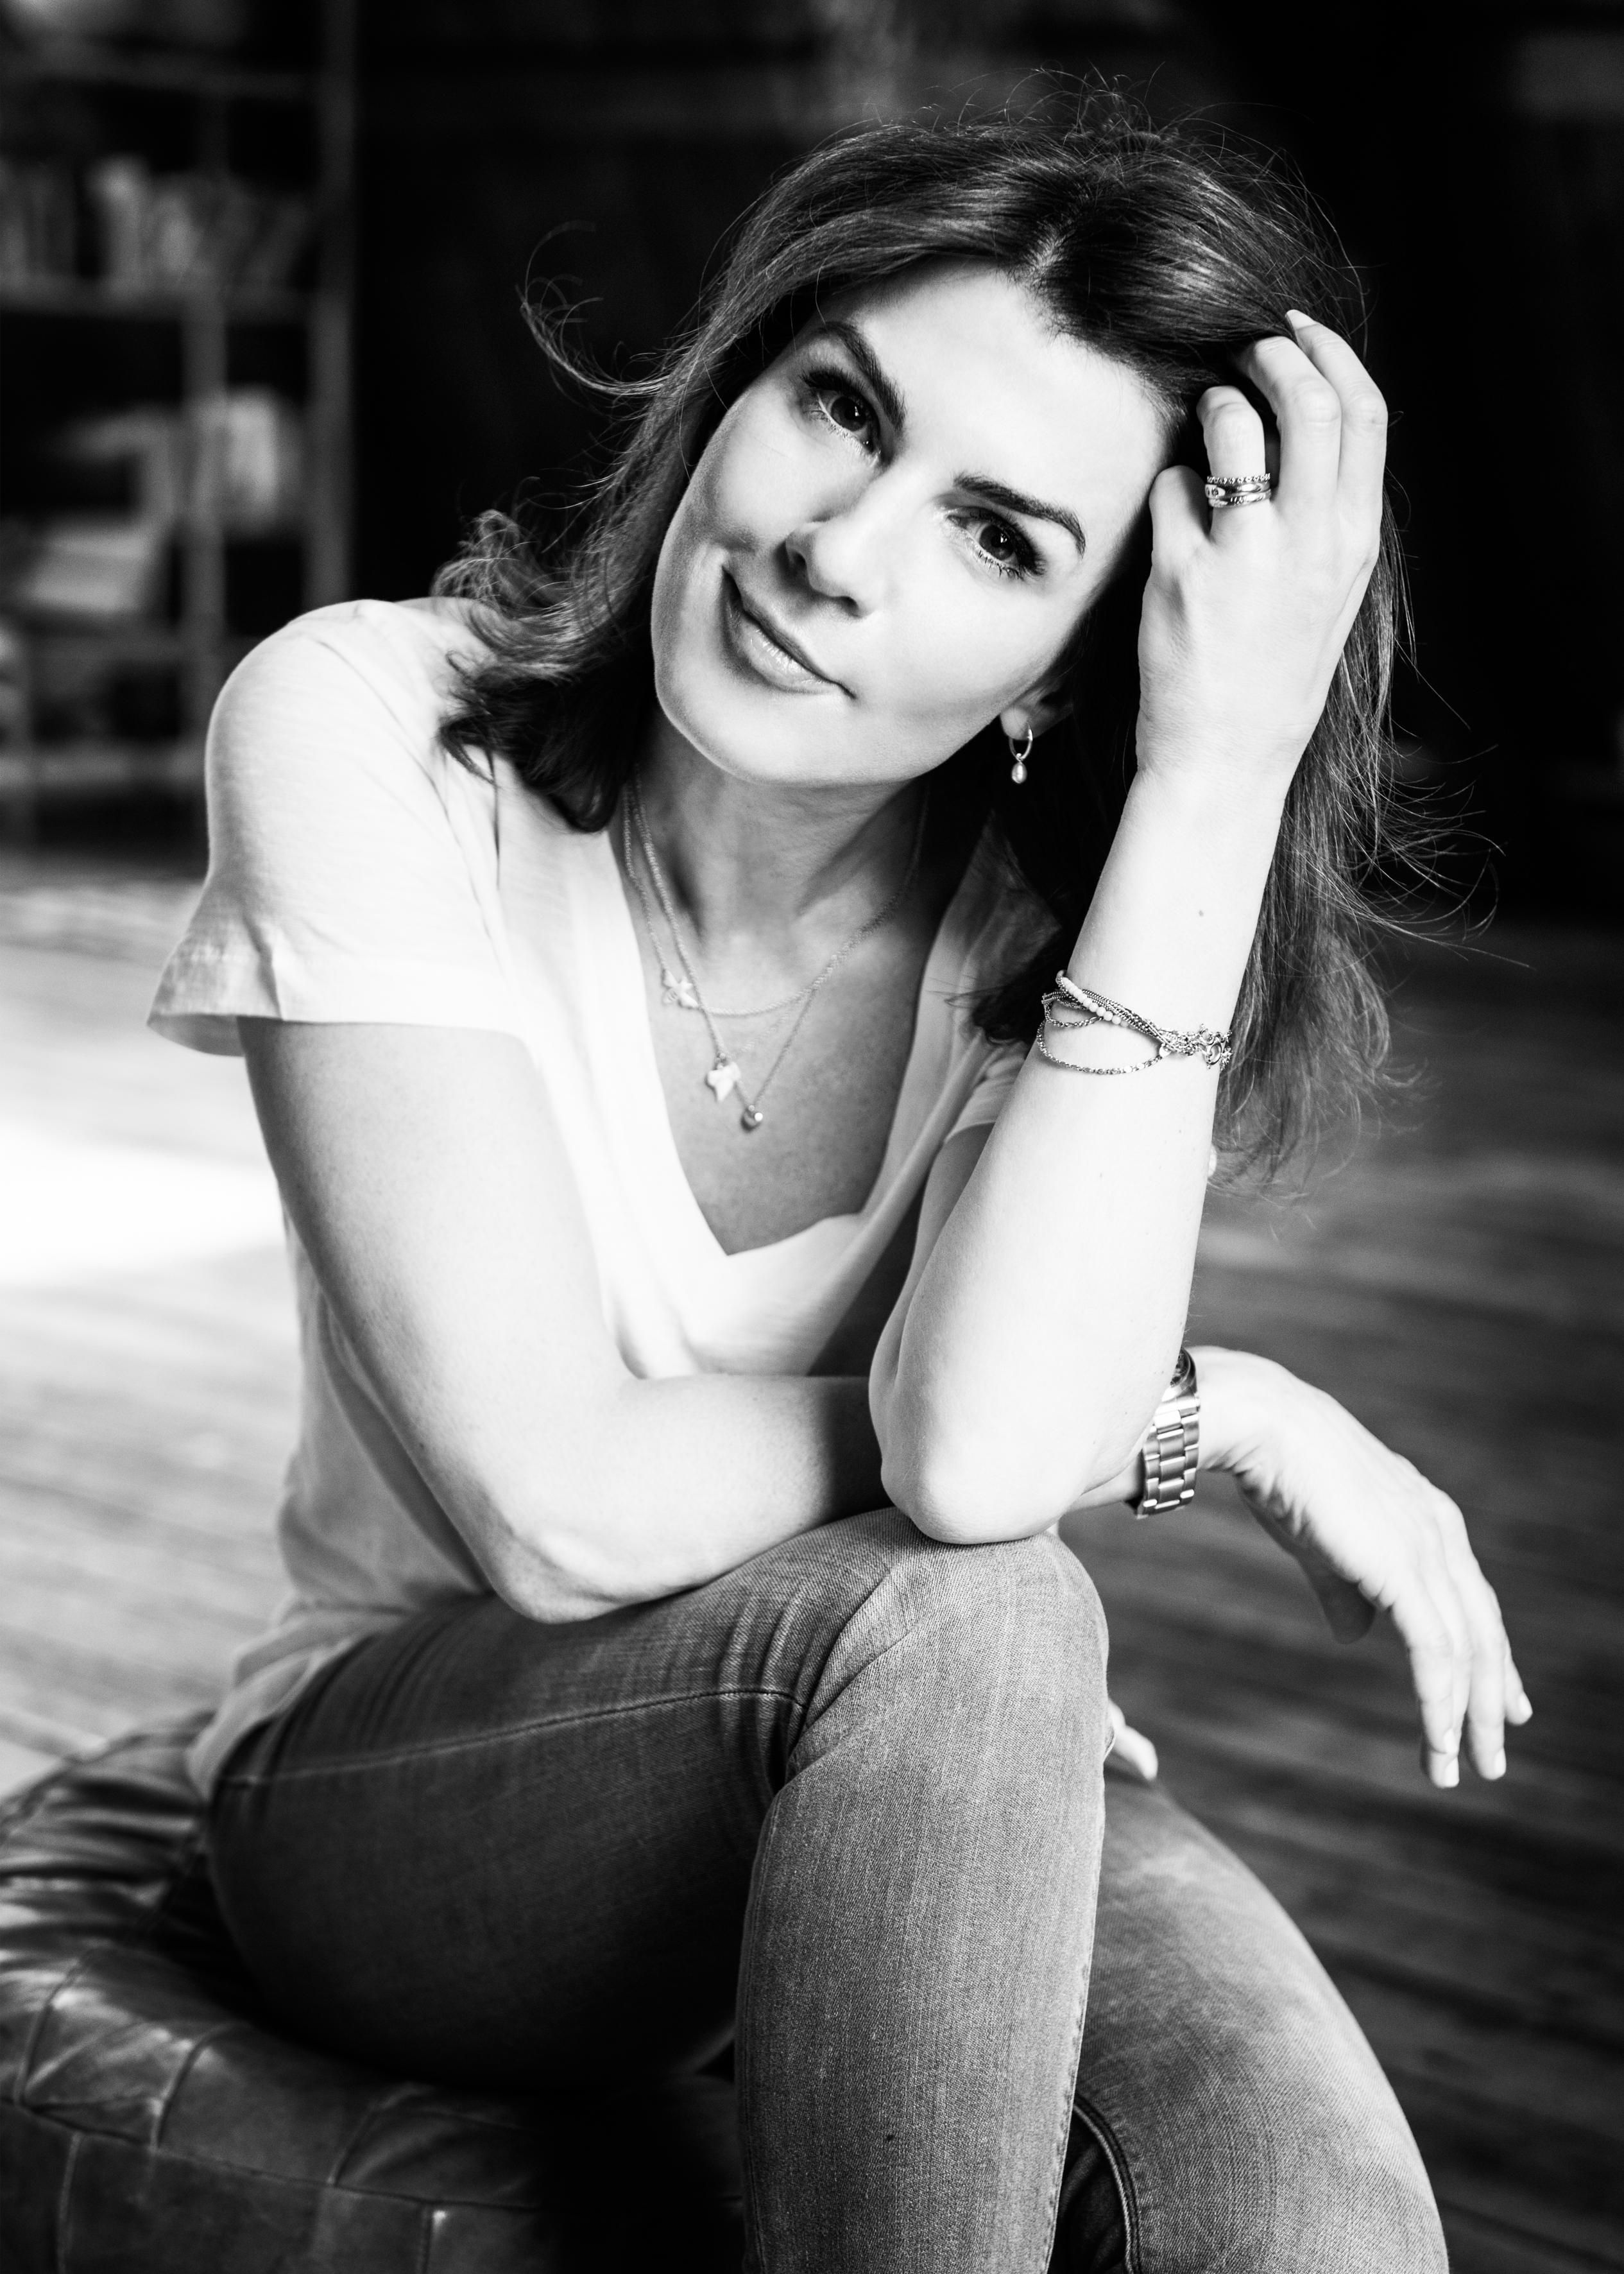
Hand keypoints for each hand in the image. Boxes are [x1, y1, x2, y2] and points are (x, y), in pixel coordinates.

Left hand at [1134, 314, 1386, 791]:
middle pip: (1308, 400)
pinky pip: (1170, 486)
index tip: (1297, 330)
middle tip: (1241, 349)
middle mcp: (1311, 541)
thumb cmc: (1273, 670)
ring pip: (1234, 425)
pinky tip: (1170, 523)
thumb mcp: (1329, 589)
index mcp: (1354, 541)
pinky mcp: (1182, 572)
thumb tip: (1300, 419)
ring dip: (1212, 405)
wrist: (1228, 757)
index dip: (1330, 354)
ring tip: (1201, 424)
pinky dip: (1168, 487)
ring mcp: (1246, 554)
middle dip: (1271, 355)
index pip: (1364, 414)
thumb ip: (1327, 510)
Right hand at [1195, 1346, 1531, 1787]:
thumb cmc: (1284, 1473)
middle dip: (1492, 1698)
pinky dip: (1440, 1700)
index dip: (1491, 1659)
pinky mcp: (1404, 1569)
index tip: (1504, 1705)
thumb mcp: (1323, 1543)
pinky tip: (1437, 1738)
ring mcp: (1428, 1551)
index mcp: (1429, 1521)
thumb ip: (1344, 1590)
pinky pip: (1435, 1651)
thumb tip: (1354, 1636)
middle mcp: (1442, 1535)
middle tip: (1495, 1752)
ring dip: (1467, 1715)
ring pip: (1465, 1651)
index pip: (1473, 1603)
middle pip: (1482, 1633)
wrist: (1265, 1427)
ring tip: (1460, 1767)